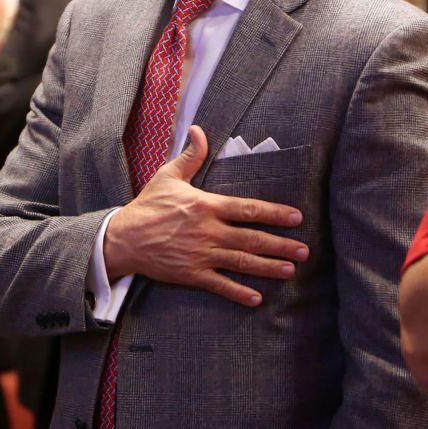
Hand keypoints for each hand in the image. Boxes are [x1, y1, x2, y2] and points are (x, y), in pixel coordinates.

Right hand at [103, 125, 308, 306]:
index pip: (248, 209)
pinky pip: (220, 285)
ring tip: (290, 270)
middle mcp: (208, 232)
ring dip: (269, 267)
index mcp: (206, 206)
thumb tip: (198, 130)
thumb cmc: (147, 206)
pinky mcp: (191, 274)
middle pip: (252, 239)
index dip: (275, 214)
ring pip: (242, 263)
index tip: (296, 218)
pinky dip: (239, 293)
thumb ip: (190, 156)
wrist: (123, 238)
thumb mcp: (168, 176)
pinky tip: (257, 298)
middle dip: (281, 245)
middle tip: (304, 251)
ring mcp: (201, 255)